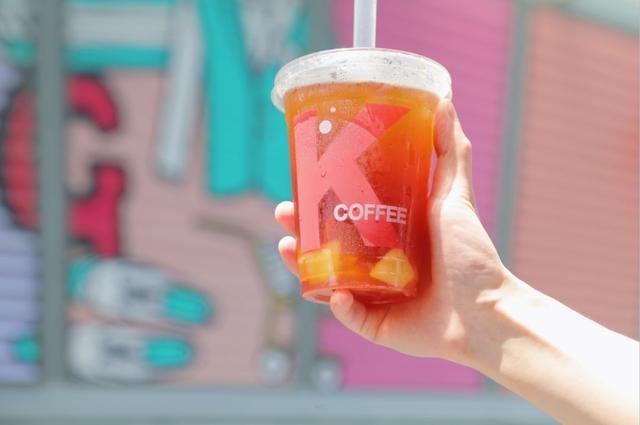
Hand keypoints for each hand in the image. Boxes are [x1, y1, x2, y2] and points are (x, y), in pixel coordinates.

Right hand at [275, 100, 507, 364]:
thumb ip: (450, 151)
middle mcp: (374, 265)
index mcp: (386, 236)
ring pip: (325, 280)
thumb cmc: (472, 255)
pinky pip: (350, 316)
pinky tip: (335, 294)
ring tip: (288, 246)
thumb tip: (442, 101)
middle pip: (325, 245)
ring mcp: (372, 296)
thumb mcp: (456, 195)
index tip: (301, 181)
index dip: (317, 200)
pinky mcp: (377, 326)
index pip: (342, 215)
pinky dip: (339, 305)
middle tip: (284, 213)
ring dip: (302, 265)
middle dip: (299, 229)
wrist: (489, 309)